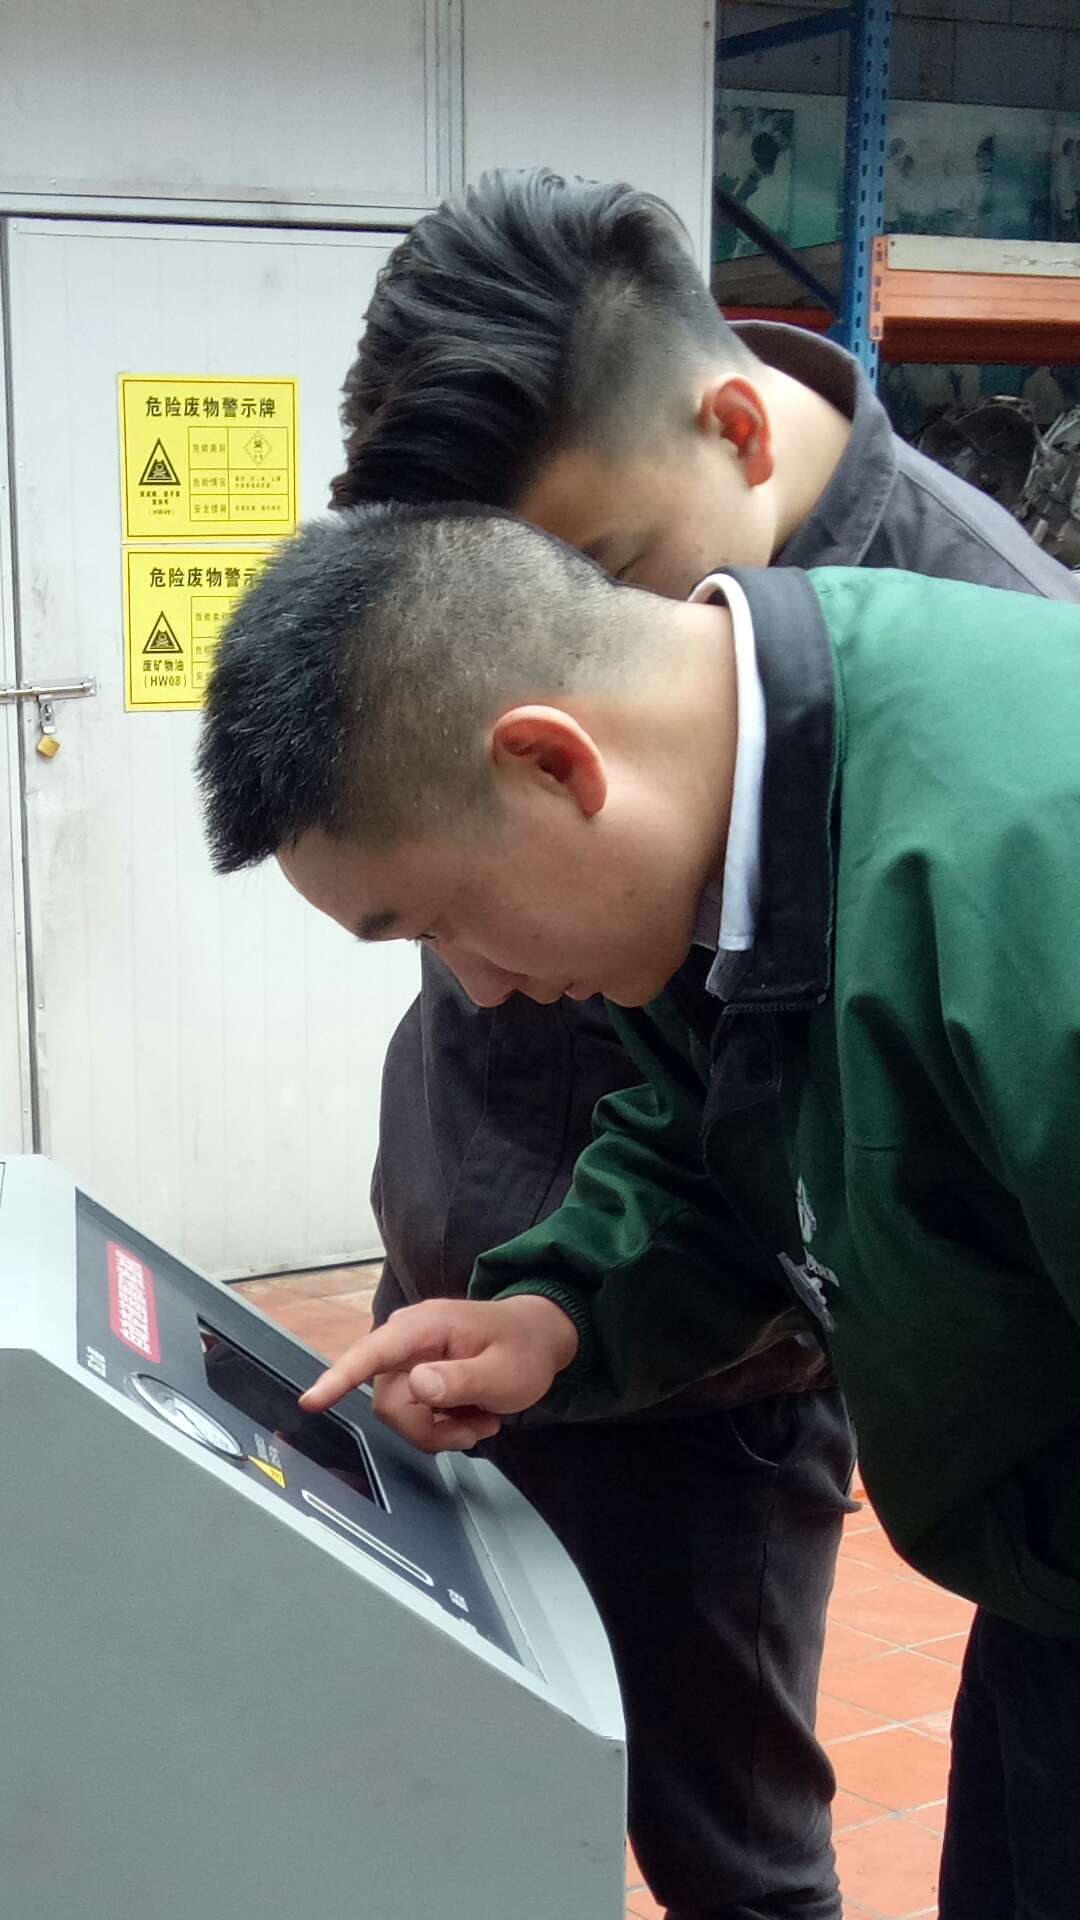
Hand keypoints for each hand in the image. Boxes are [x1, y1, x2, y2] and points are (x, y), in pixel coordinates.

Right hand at [298, 1295, 579, 1453]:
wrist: (538, 1340)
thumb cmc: (524, 1349)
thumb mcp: (506, 1371)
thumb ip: (462, 1379)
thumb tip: (417, 1385)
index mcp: (425, 1327)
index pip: (373, 1353)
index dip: (340, 1378)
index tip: (311, 1401)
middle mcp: (406, 1340)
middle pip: (390, 1402)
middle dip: (430, 1428)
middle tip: (477, 1429)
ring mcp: (408, 1358)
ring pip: (400, 1415)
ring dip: (441, 1430)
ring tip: (482, 1421)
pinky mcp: (412, 1376)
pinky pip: (411, 1416)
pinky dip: (442, 1427)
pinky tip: (472, 1417)